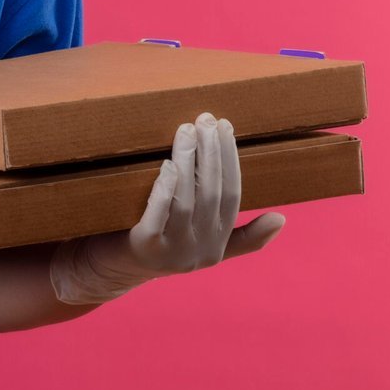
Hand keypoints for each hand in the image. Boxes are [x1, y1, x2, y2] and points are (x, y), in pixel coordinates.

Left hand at [48, 112, 287, 303]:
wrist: (108, 270)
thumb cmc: (157, 243)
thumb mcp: (203, 243)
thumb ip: (241, 235)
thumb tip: (281, 219)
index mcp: (217, 244)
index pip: (232, 196)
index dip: (231, 160)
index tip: (225, 127)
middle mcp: (199, 251)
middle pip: (212, 194)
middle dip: (212, 153)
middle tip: (206, 119)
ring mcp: (172, 252)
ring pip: (187, 200)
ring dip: (190, 162)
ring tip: (187, 129)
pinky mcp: (143, 248)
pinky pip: (158, 215)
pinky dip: (165, 189)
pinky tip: (168, 165)